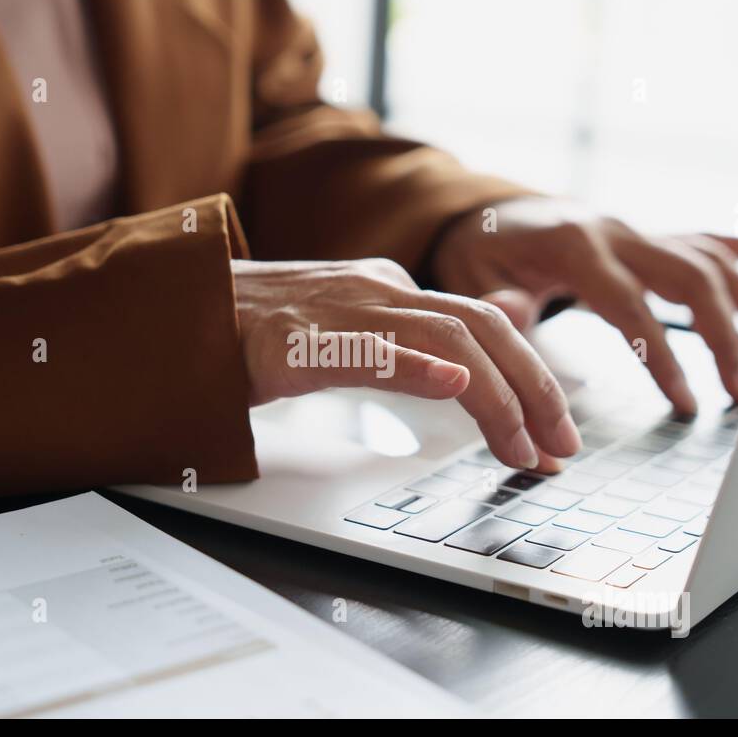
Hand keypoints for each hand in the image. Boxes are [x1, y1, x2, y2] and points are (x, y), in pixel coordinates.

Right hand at [233, 258, 581, 470]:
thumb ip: (404, 343)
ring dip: (496, 397)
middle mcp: (376, 291)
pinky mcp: (296, 341)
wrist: (175, 313)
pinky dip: (416, 367)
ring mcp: (338, 310)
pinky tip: (452, 387)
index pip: (484, 325)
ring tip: (523, 445)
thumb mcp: (347, 330)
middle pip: (482, 328)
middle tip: (562, 446)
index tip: (557, 429)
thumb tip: (464, 373)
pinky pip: (366, 349)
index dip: (532, 376)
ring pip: (442, 338)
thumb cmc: (256, 331)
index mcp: (390, 290)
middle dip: (535, 389)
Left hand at [430, 196, 737, 412]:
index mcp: (576, 246)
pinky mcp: (648, 235)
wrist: (483, 212)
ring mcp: (639, 231)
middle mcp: (618, 232)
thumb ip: (498, 300)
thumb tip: (512, 312)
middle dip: (722, 337)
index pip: (632, 306)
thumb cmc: (480, 254)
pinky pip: (707, 237)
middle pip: (689, 280)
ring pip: (709, 260)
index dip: (662, 355)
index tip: (686, 402)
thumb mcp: (472, 279)